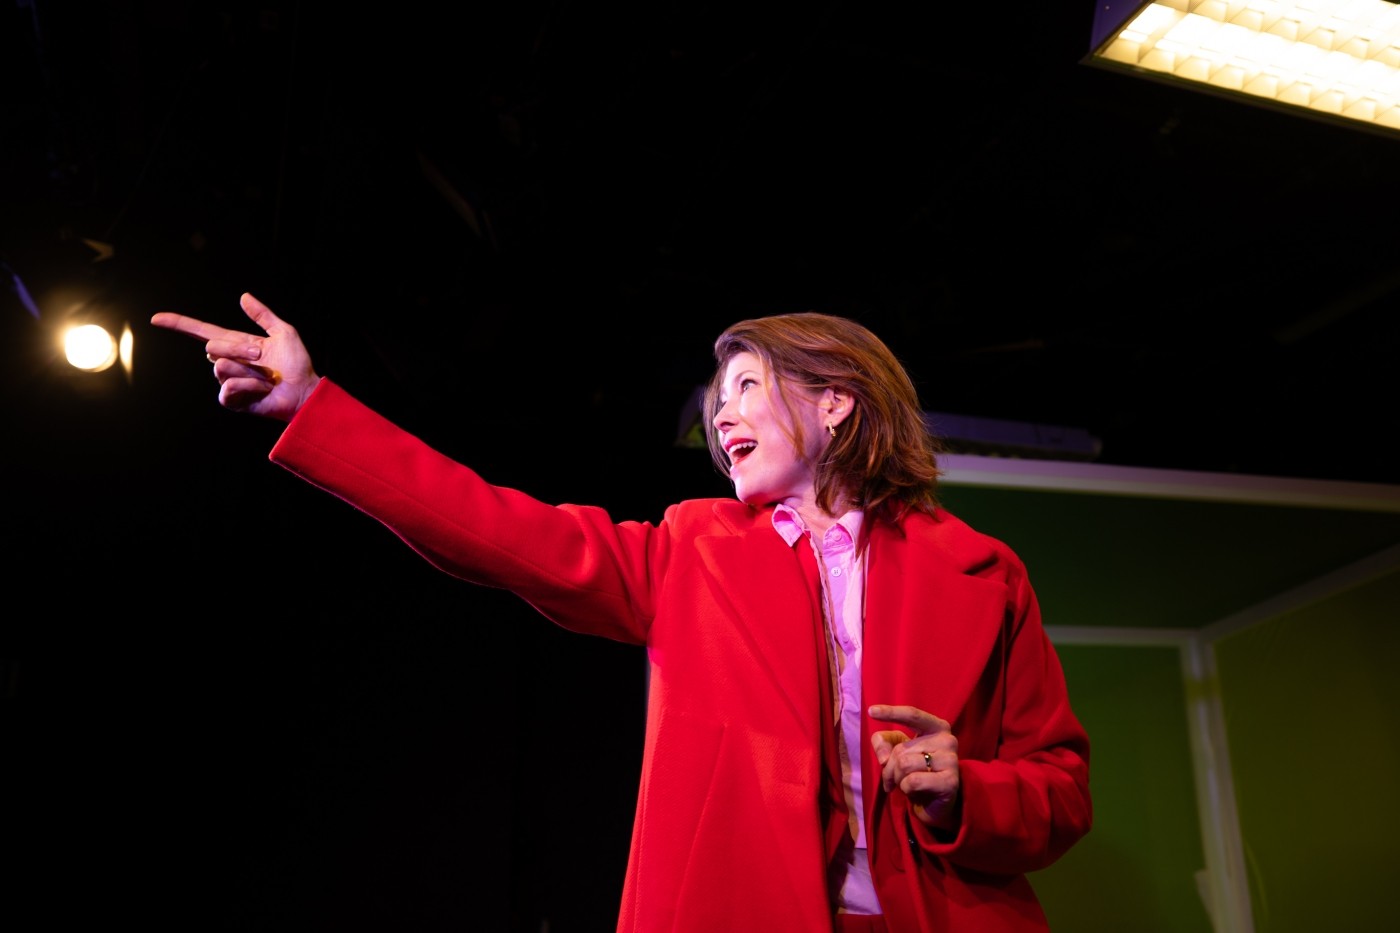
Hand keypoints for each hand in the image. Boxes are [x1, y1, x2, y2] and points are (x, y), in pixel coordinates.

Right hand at [151, 292, 320, 420]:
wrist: (304, 391)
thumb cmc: (297, 364)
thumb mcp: (284, 332)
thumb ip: (263, 315)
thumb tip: (243, 296)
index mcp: (236, 344)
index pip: (201, 331)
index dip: (179, 324)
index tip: (156, 318)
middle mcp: (228, 361)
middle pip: (211, 347)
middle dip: (238, 349)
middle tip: (261, 357)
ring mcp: (228, 381)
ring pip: (221, 367)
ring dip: (248, 370)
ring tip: (266, 376)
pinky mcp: (232, 400)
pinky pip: (229, 388)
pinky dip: (250, 385)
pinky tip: (262, 389)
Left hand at [869, 703, 960, 831]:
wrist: (936, 803)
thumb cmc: (917, 772)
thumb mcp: (898, 752)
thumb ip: (885, 743)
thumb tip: (883, 756)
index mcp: (937, 727)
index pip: (912, 715)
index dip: (891, 712)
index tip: (870, 711)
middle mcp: (947, 740)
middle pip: (900, 749)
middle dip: (889, 768)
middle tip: (893, 780)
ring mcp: (951, 760)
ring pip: (905, 764)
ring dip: (898, 779)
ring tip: (907, 784)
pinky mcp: (950, 782)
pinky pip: (913, 781)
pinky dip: (906, 789)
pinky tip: (916, 792)